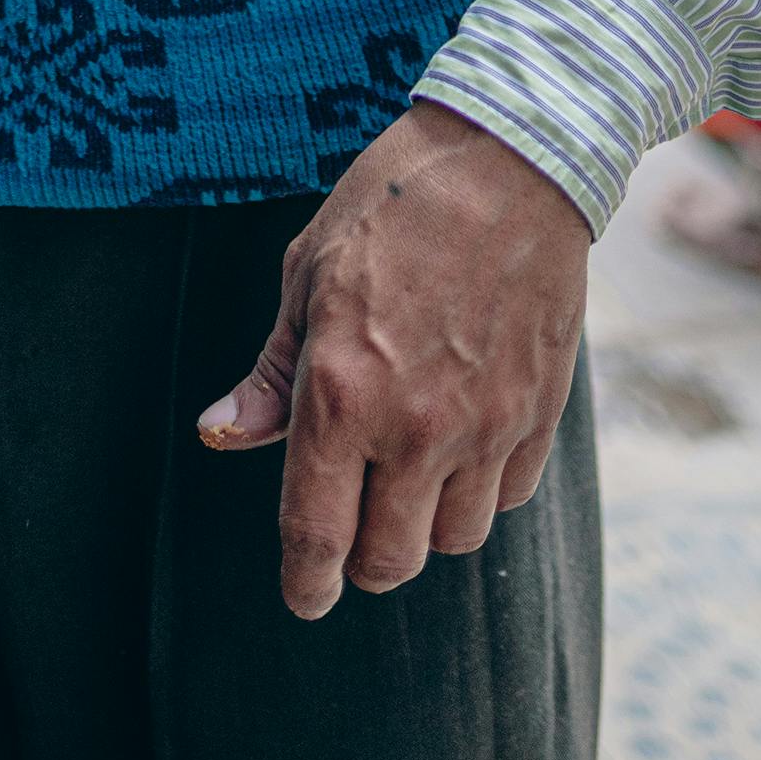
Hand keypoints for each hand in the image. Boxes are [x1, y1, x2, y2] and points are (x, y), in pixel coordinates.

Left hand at [195, 100, 588, 619]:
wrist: (507, 162)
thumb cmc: (389, 205)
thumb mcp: (306, 274)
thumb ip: (274, 373)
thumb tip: (221, 433)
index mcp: (341, 391)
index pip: (317, 531)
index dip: (305, 581)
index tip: (303, 597)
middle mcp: (415, 426)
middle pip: (389, 559)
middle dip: (362, 559)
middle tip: (350, 526)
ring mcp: (485, 427)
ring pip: (452, 540)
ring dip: (422, 525)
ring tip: (405, 476)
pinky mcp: (540, 417)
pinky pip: (504, 498)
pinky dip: (478, 491)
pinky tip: (460, 443)